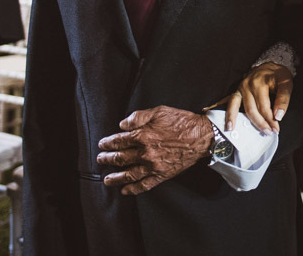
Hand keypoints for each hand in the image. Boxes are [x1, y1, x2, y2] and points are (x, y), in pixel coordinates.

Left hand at [96, 106, 212, 195]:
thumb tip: (122, 124)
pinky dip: (133, 189)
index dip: (108, 143)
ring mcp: (153, 166)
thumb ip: (138, 116)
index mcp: (143, 136)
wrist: (202, 136)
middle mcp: (145, 153)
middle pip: (120, 158)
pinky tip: (125, 190)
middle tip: (101, 159)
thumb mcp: (160, 111)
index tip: (102, 144)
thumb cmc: (182, 122)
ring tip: (107, 179)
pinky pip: (144, 185)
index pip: (119, 141)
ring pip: (128, 175)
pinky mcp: (162, 175)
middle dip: (107, 159)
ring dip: (115, 178)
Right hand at [215, 62, 292, 133]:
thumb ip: (283, 99)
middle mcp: (248, 85)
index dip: (270, 120)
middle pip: (253, 109)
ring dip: (245, 122)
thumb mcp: (286, 83)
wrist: (270, 66)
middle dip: (260, 123)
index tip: (276, 129)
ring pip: (242, 108)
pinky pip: (231, 103)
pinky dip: (229, 114)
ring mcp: (241, 87)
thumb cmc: (279, 75)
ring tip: (247, 133)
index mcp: (260, 83)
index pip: (264, 107)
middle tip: (268, 132)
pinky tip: (229, 126)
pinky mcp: (237, 90)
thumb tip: (278, 116)